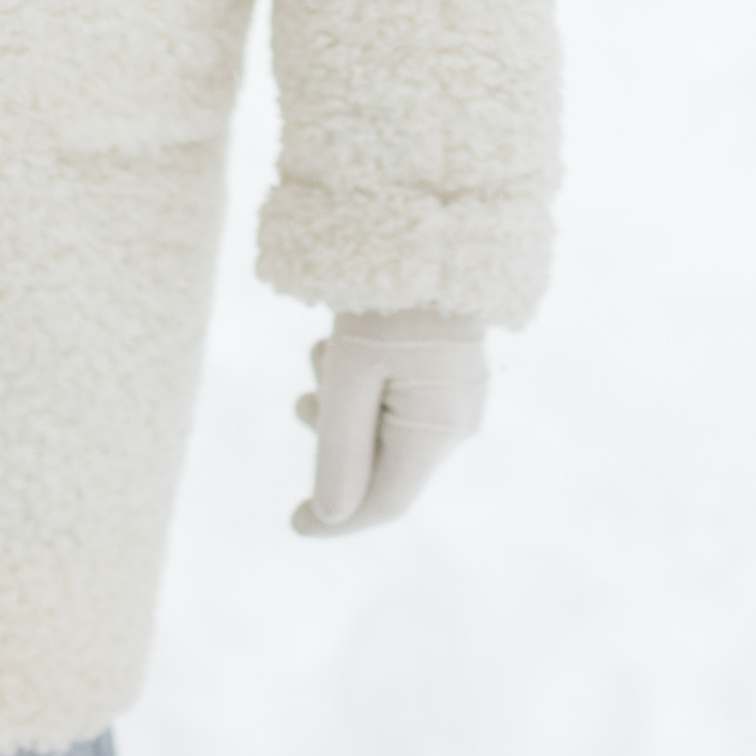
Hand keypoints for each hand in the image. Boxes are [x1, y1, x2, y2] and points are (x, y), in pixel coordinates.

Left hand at [292, 308, 487, 536]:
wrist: (430, 231)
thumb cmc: (384, 301)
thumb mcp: (349, 374)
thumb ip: (339, 450)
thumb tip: (330, 515)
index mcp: (436, 432)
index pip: (384, 504)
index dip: (337, 520)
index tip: (294, 524)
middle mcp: (458, 423)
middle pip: (384, 466)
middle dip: (336, 443)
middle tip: (305, 402)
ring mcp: (461, 399)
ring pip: (388, 431)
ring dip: (346, 406)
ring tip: (324, 353)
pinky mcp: (455, 376)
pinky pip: (403, 404)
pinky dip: (367, 389)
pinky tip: (348, 344)